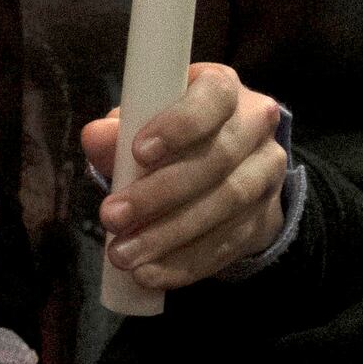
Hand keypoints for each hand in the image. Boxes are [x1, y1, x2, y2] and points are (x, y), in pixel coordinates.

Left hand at [80, 65, 290, 294]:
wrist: (227, 171)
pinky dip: (186, 263)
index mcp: (223, 88)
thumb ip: (118, 130)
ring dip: (169, 235)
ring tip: (123, 255)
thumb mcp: (143, 122)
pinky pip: (229, 244)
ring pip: (225, 206)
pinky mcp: (265, 219)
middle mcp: (256, 126)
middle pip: (216, 159)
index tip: (137, 153)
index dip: (179, 125)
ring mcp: (267, 175)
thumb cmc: (172, 136)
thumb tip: (95, 137)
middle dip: (160, 194)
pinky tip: (151, 275)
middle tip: (111, 217)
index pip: (213, 96)